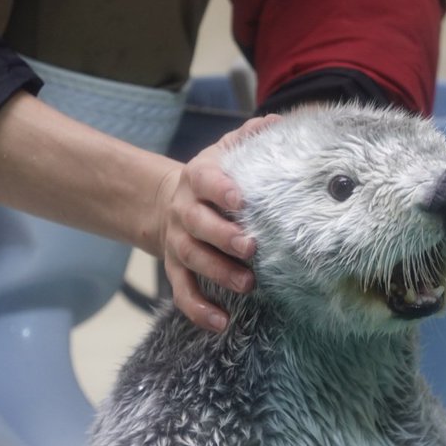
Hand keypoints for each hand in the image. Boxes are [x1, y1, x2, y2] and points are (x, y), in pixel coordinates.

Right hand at [156, 115, 279, 331]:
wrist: (166, 203)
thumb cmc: (212, 179)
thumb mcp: (225, 152)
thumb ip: (249, 138)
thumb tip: (279, 122)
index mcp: (198, 178)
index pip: (206, 180)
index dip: (220, 190)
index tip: (241, 200)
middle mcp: (184, 212)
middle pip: (198, 226)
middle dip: (223, 238)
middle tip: (251, 249)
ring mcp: (178, 244)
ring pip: (192, 261)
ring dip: (218, 274)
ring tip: (247, 285)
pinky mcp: (175, 270)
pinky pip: (183, 293)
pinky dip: (199, 311)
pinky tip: (221, 323)